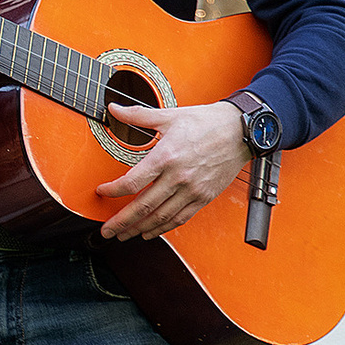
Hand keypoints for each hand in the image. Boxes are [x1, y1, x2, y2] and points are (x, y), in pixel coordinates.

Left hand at [94, 100, 248, 239]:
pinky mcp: (204, 197)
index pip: (132, 182)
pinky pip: (180, 218)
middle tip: (106, 229)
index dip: (113, 191)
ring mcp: (192, 189)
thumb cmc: (207, 122)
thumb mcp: (169, 116)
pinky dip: (163, 228)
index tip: (102, 192)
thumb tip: (113, 109)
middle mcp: (178, 176)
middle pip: (143, 206)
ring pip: (161, 216)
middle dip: (121, 221)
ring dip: (139, 229)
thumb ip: (138, 115)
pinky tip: (150, 232)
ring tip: (123, 235)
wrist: (243, 130)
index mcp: (166, 156)